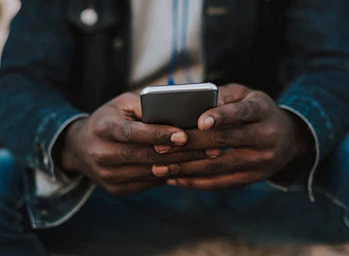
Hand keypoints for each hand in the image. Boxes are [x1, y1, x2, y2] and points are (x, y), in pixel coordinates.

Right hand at [55, 93, 214, 194]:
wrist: (80, 147)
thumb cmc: (108, 119)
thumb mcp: (121, 104)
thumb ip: (146, 106)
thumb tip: (177, 113)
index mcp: (104, 129)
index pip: (134, 134)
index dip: (159, 135)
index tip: (184, 135)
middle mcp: (103, 155)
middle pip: (147, 156)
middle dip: (181, 153)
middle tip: (210, 148)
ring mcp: (108, 176)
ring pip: (151, 173)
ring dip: (180, 165)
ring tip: (205, 158)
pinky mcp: (115, 189)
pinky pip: (148, 183)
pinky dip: (168, 175)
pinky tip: (185, 166)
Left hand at [152, 84, 310, 189]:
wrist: (288, 138)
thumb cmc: (257, 111)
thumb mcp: (246, 95)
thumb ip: (222, 97)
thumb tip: (191, 104)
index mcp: (262, 111)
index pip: (241, 113)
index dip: (220, 117)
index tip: (199, 121)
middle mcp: (265, 138)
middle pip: (223, 142)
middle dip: (189, 145)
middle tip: (161, 146)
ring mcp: (260, 162)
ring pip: (218, 167)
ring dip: (186, 169)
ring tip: (160, 168)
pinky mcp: (252, 179)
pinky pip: (221, 184)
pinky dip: (196, 182)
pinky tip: (176, 179)